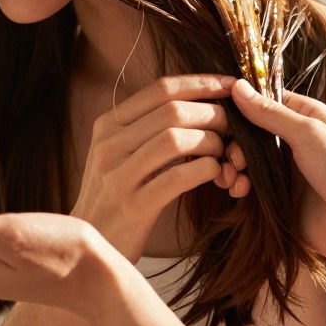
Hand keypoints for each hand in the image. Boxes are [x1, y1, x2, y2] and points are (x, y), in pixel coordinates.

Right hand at [72, 75, 244, 261]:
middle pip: (173, 110)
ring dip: (212, 142)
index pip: (161, 89)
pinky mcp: (133, 205)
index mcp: (108, 125)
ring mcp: (118, 174)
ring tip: (225, 153)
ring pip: (176, 139)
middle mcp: (109, 144)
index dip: (202, 83)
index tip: (231, 84)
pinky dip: (206, 170)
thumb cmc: (115, 196)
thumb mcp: (119, 153)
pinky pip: (178, 177)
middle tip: (235, 127)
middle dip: (214, 114)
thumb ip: (146, 127)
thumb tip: (195, 101)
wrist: (91, 242)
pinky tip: (216, 175)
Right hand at [229, 79, 325, 266]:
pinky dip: (238, 186)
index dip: (240, 105)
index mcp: (305, 117)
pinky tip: (238, 191)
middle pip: (249, 132)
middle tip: (232, 158)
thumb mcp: (309, 134)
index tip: (218, 112)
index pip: (265, 101)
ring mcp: (284, 169)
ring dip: (232, 166)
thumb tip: (237, 86)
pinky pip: (249, 185)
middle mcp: (293, 140)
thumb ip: (270, 113)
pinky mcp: (277, 196)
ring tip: (230, 178)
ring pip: (245, 159)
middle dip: (233, 142)